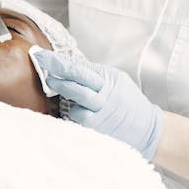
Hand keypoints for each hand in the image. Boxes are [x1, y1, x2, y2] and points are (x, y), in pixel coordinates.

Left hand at [31, 50, 163, 159]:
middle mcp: (104, 98)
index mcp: (107, 81)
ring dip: (65, 98)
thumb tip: (66, 66)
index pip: (78, 68)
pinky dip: (72, 117)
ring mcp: (101, 116)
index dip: (57, 62)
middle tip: (42, 67)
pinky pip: (78, 123)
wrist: (148, 129)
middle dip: (57, 73)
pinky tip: (74, 113)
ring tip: (58, 90)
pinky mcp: (98, 132)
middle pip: (77, 83)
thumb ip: (94, 74)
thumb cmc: (127, 102)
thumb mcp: (116, 80)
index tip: (40, 56)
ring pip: (75, 106)